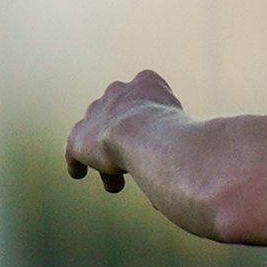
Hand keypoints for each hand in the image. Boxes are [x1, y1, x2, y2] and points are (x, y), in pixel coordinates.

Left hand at [63, 70, 185, 191]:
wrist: (145, 134)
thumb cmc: (177, 137)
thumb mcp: (188, 133)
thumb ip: (182, 145)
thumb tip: (193, 172)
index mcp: (147, 83)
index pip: (146, 91)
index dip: (150, 118)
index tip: (153, 136)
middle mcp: (119, 91)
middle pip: (119, 115)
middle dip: (125, 138)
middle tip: (134, 162)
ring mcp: (97, 112)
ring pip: (99, 134)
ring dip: (105, 156)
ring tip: (115, 183)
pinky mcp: (80, 136)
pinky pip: (74, 149)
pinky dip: (76, 162)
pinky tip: (79, 173)